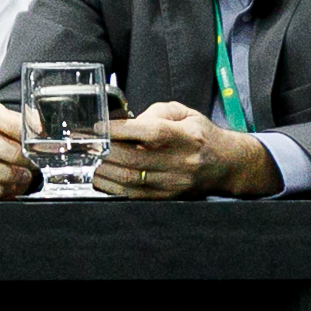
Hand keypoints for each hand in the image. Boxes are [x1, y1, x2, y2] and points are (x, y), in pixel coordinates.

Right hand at [0, 100, 39, 197]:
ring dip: (6, 173)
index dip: (13, 125)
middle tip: (30, 161)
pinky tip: (12, 186)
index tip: (35, 135)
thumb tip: (40, 130)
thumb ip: (32, 128)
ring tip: (24, 176)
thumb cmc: (14, 143)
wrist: (1, 161)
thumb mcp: (24, 130)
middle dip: (13, 154)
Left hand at [97, 103, 277, 198]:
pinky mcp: (167, 197)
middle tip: (84, 143)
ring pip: (130, 179)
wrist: (226, 164)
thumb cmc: (201, 136)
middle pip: (135, 159)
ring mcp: (174, 183)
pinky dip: (111, 186)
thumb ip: (155, 113)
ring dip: (104, 169)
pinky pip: (133, 195)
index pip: (151, 133)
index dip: (121, 130)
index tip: (98, 126)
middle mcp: (182, 163)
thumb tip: (124, 121)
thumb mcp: (184, 114)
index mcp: (187, 138)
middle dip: (104, 150)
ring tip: (88, 158)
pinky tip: (99, 176)